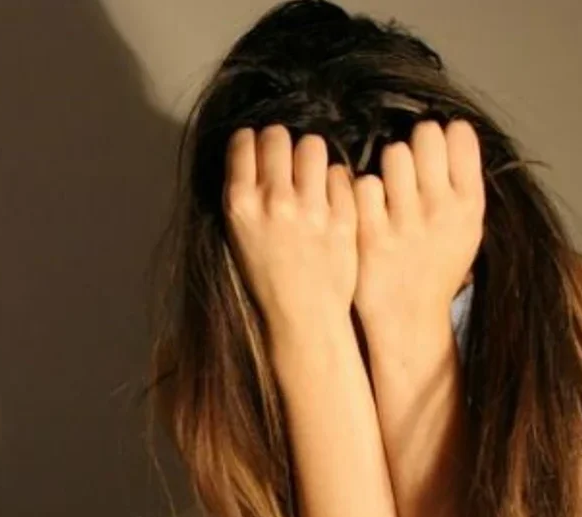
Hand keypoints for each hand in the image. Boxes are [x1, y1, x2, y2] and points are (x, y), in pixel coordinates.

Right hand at [224, 126, 357, 339]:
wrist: (302, 316)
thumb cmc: (266, 278)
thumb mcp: (238, 235)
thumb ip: (244, 194)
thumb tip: (254, 153)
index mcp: (240, 204)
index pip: (243, 141)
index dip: (251, 142)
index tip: (257, 150)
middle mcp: (274, 200)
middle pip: (277, 135)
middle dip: (280, 142)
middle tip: (286, 159)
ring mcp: (311, 208)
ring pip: (312, 145)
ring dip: (310, 155)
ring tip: (311, 173)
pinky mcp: (343, 216)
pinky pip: (341, 173)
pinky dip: (335, 181)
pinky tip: (331, 197)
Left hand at [352, 120, 484, 326]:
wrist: (408, 319)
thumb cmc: (436, 268)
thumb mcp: (466, 229)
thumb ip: (462, 185)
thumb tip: (452, 130)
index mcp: (469, 206)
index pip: (460, 136)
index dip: (443, 133)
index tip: (436, 144)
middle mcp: (441, 210)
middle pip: (425, 135)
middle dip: (414, 142)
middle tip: (408, 162)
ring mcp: (405, 223)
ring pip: (393, 155)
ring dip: (387, 165)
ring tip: (388, 185)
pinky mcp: (370, 235)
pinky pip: (363, 185)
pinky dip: (361, 190)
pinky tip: (366, 206)